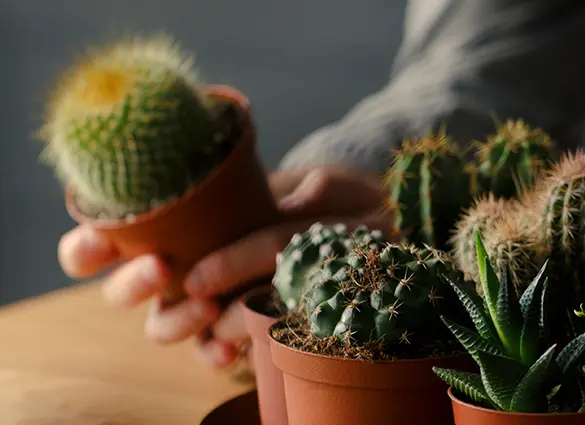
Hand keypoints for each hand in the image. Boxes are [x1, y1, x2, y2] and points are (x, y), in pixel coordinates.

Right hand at [57, 165, 396, 368]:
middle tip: (159, 266)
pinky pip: (213, 352)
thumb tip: (238, 201)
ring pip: (164, 325)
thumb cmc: (338, 204)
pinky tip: (229, 352)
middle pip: (124, 288)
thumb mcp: (312, 187)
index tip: (98, 240)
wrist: (380, 236)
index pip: (112, 235)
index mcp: (184, 222)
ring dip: (175, 320)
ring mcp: (208, 301)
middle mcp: (185, 265)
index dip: (88, 243)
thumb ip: (278, 195)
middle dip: (131, 281)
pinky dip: (215, 353)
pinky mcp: (239, 331)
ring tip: (205, 306)